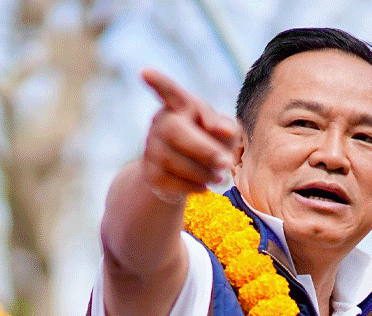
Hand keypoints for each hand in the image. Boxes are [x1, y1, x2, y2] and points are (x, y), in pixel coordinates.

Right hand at [139, 68, 239, 204]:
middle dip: (202, 149)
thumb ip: (227, 128)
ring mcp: (151, 148)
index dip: (158, 82)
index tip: (144, 72)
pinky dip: (192, 186)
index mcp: (180, 107)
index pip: (169, 92)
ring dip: (201, 171)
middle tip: (227, 163)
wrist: (186, 176)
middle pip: (174, 131)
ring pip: (171, 160)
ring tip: (219, 177)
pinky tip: (203, 187)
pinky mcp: (150, 173)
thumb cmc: (211, 144)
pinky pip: (168, 181)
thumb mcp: (225, 134)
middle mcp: (161, 123)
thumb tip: (221, 130)